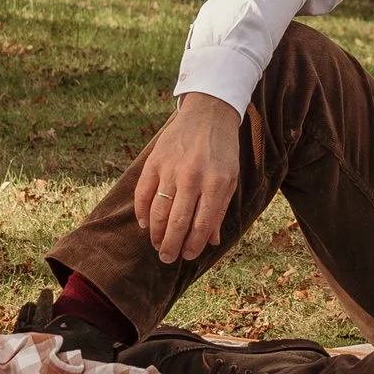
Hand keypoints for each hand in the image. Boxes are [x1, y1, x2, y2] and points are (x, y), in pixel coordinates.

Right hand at [132, 93, 242, 262]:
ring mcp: (170, 169)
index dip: (194, 245)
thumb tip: (212, 242)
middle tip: (167, 258)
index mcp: (216, 183)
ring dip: (156, 233)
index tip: (187, 256)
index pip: (202, 224)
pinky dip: (142, 213)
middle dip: (171, 246)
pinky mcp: (154, 162)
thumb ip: (220, 210)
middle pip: (177, 222)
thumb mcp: (230, 179)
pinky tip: (146, 224)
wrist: (208, 114)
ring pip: (158, 212)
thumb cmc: (222, 150)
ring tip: (158, 245)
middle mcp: (192, 177)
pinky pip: (143, 194)